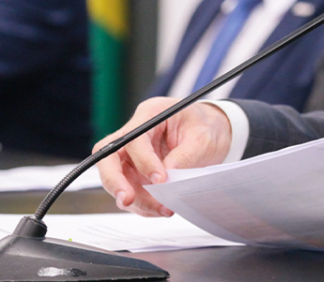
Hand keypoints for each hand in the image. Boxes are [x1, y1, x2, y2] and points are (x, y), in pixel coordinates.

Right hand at [94, 97, 232, 217]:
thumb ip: (184, 157)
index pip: (134, 139)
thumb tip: (166, 180)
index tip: (160, 180)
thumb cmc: (208, 127)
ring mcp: (134, 155)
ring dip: (135, 199)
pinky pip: (131, 190)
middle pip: (109, 157)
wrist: (215, 133)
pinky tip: (160, 209)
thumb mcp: (203, 138)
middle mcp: (136, 134)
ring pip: (117, 179)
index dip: (143, 161)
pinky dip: (143, 204)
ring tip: (162, 209)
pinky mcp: (138, 172)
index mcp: (151, 113)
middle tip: (128, 200)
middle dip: (115, 181)